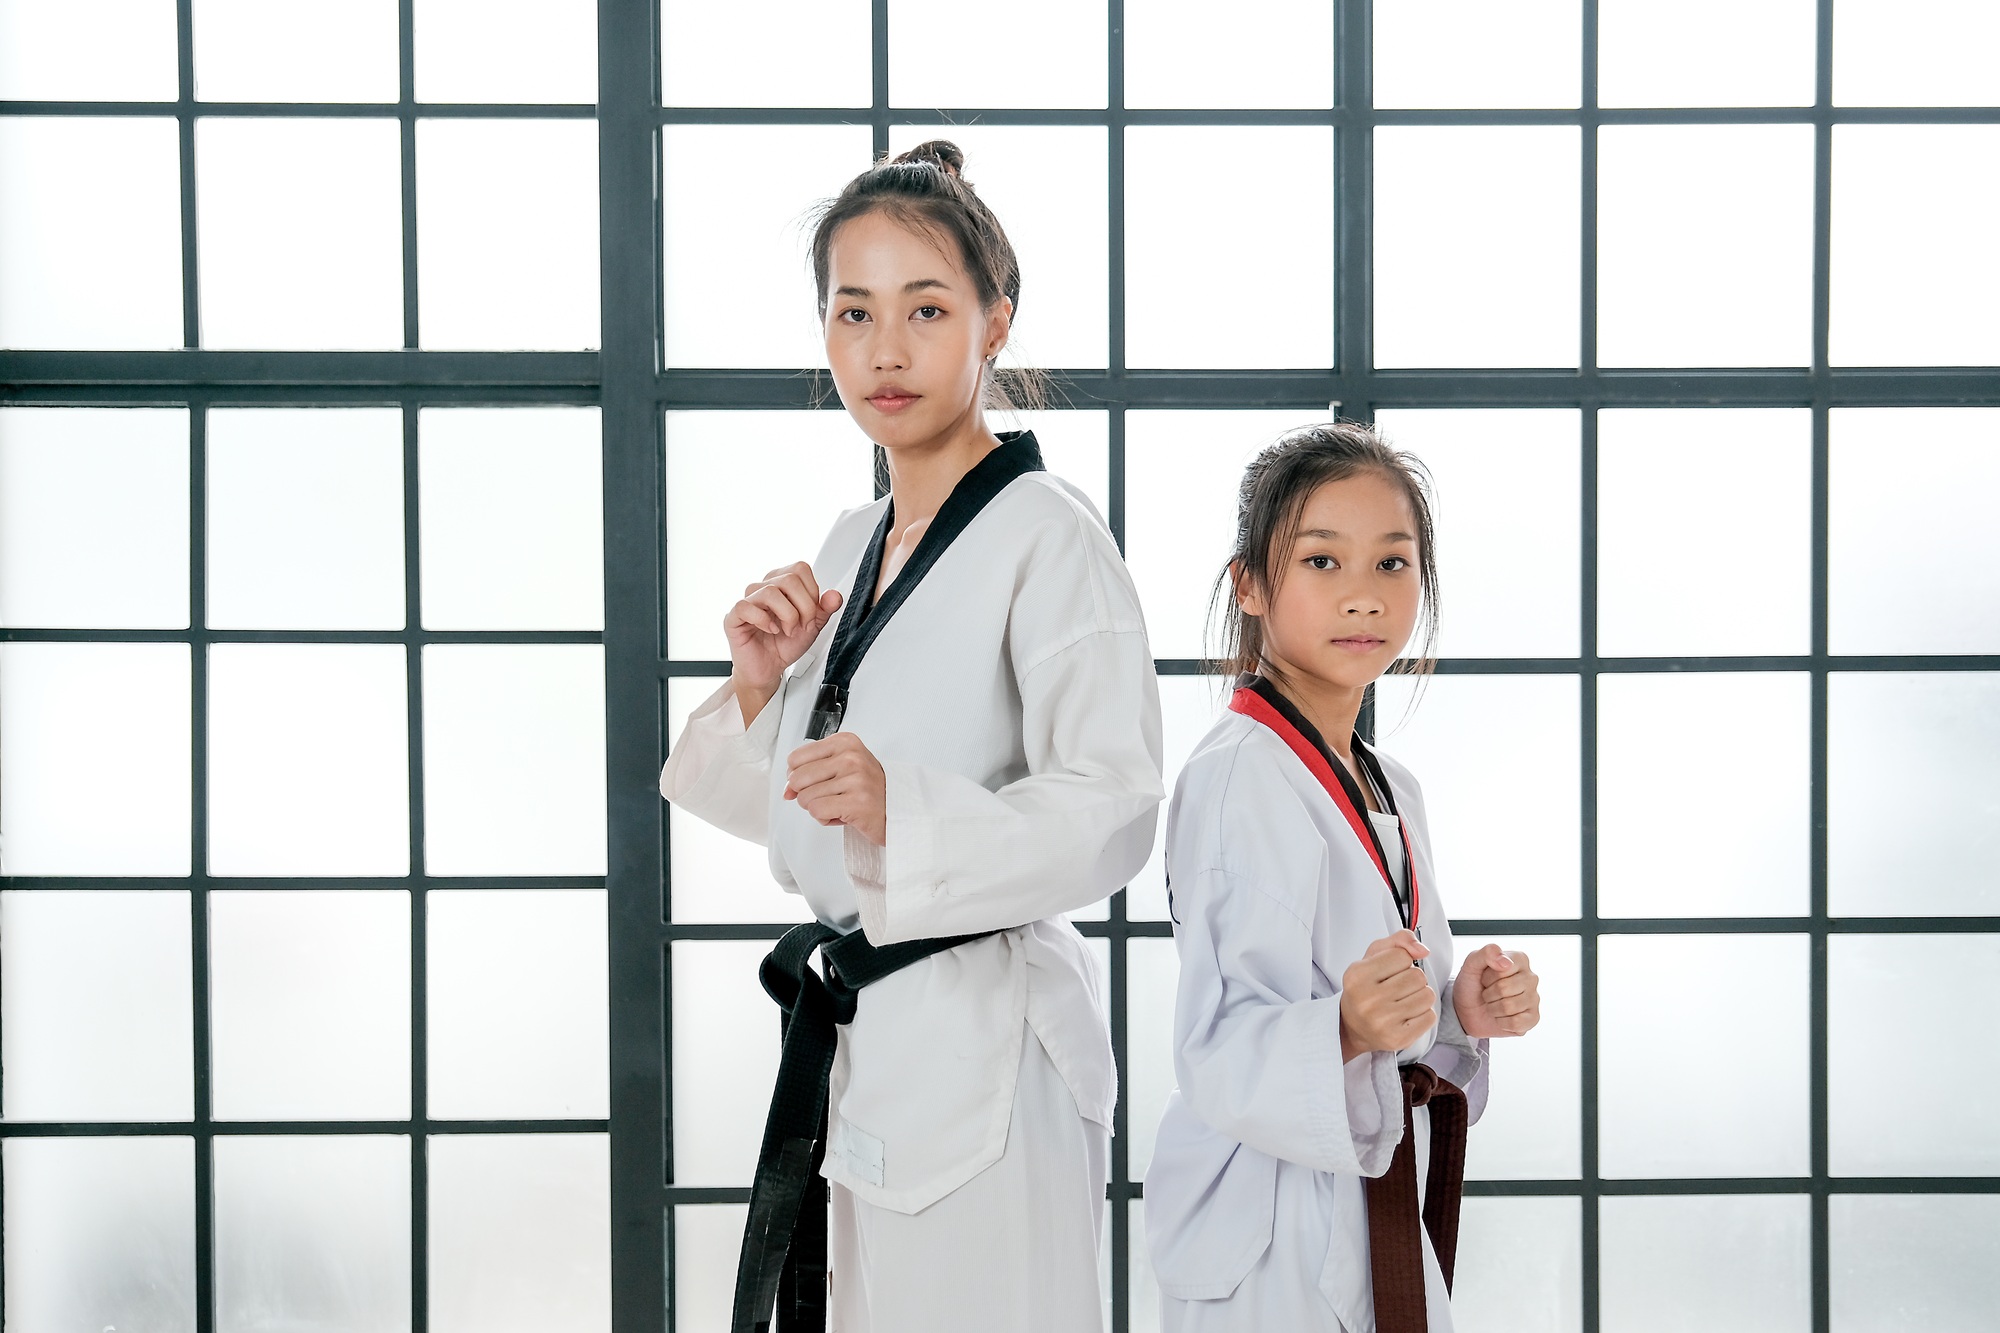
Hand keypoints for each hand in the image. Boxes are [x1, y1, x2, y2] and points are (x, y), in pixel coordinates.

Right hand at [726, 562, 841, 723]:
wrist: (769, 669)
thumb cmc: (784, 645)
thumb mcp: (812, 626)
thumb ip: (824, 609)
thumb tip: (834, 595)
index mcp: (781, 584)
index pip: (800, 569)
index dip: (812, 592)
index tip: (810, 614)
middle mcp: (763, 588)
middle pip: (789, 579)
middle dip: (804, 607)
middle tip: (801, 625)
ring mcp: (747, 601)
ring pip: (770, 591)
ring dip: (787, 615)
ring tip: (787, 630)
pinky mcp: (733, 617)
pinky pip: (745, 607)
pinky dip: (763, 620)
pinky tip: (770, 629)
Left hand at [783, 732, 886, 845]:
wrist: (898, 810)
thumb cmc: (869, 789)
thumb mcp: (842, 768)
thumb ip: (811, 772)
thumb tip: (787, 790)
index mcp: (846, 742)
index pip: (796, 758)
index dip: (797, 776)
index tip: (813, 782)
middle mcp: (851, 757)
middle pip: (797, 778)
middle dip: (806, 794)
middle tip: (828, 796)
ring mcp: (855, 779)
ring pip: (805, 798)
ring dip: (818, 808)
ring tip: (839, 805)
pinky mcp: (856, 802)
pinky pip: (817, 811)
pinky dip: (824, 818)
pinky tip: (841, 814)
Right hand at [1338, 929, 1437, 1062]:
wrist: (1352, 1027)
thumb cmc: (1365, 988)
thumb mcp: (1373, 958)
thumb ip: (1398, 942)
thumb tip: (1423, 950)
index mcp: (1358, 975)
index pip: (1403, 956)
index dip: (1401, 961)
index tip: (1389, 972)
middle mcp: (1367, 999)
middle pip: (1417, 976)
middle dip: (1412, 979)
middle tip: (1397, 988)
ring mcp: (1382, 1021)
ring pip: (1427, 996)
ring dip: (1420, 996)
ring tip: (1403, 1001)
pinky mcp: (1397, 1039)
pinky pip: (1430, 1017)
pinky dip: (1423, 1014)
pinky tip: (1407, 1016)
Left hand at [1452, 944, 1539, 1038]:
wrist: (1467, 1010)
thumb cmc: (1472, 985)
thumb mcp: (1471, 964)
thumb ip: (1486, 953)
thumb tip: (1505, 961)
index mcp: (1519, 960)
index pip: (1502, 969)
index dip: (1487, 977)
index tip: (1485, 978)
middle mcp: (1531, 977)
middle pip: (1504, 989)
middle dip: (1488, 994)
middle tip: (1488, 993)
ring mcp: (1534, 998)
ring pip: (1509, 1007)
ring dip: (1493, 1009)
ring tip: (1493, 1004)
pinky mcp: (1533, 1018)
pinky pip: (1516, 1023)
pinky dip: (1501, 1022)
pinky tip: (1501, 1016)